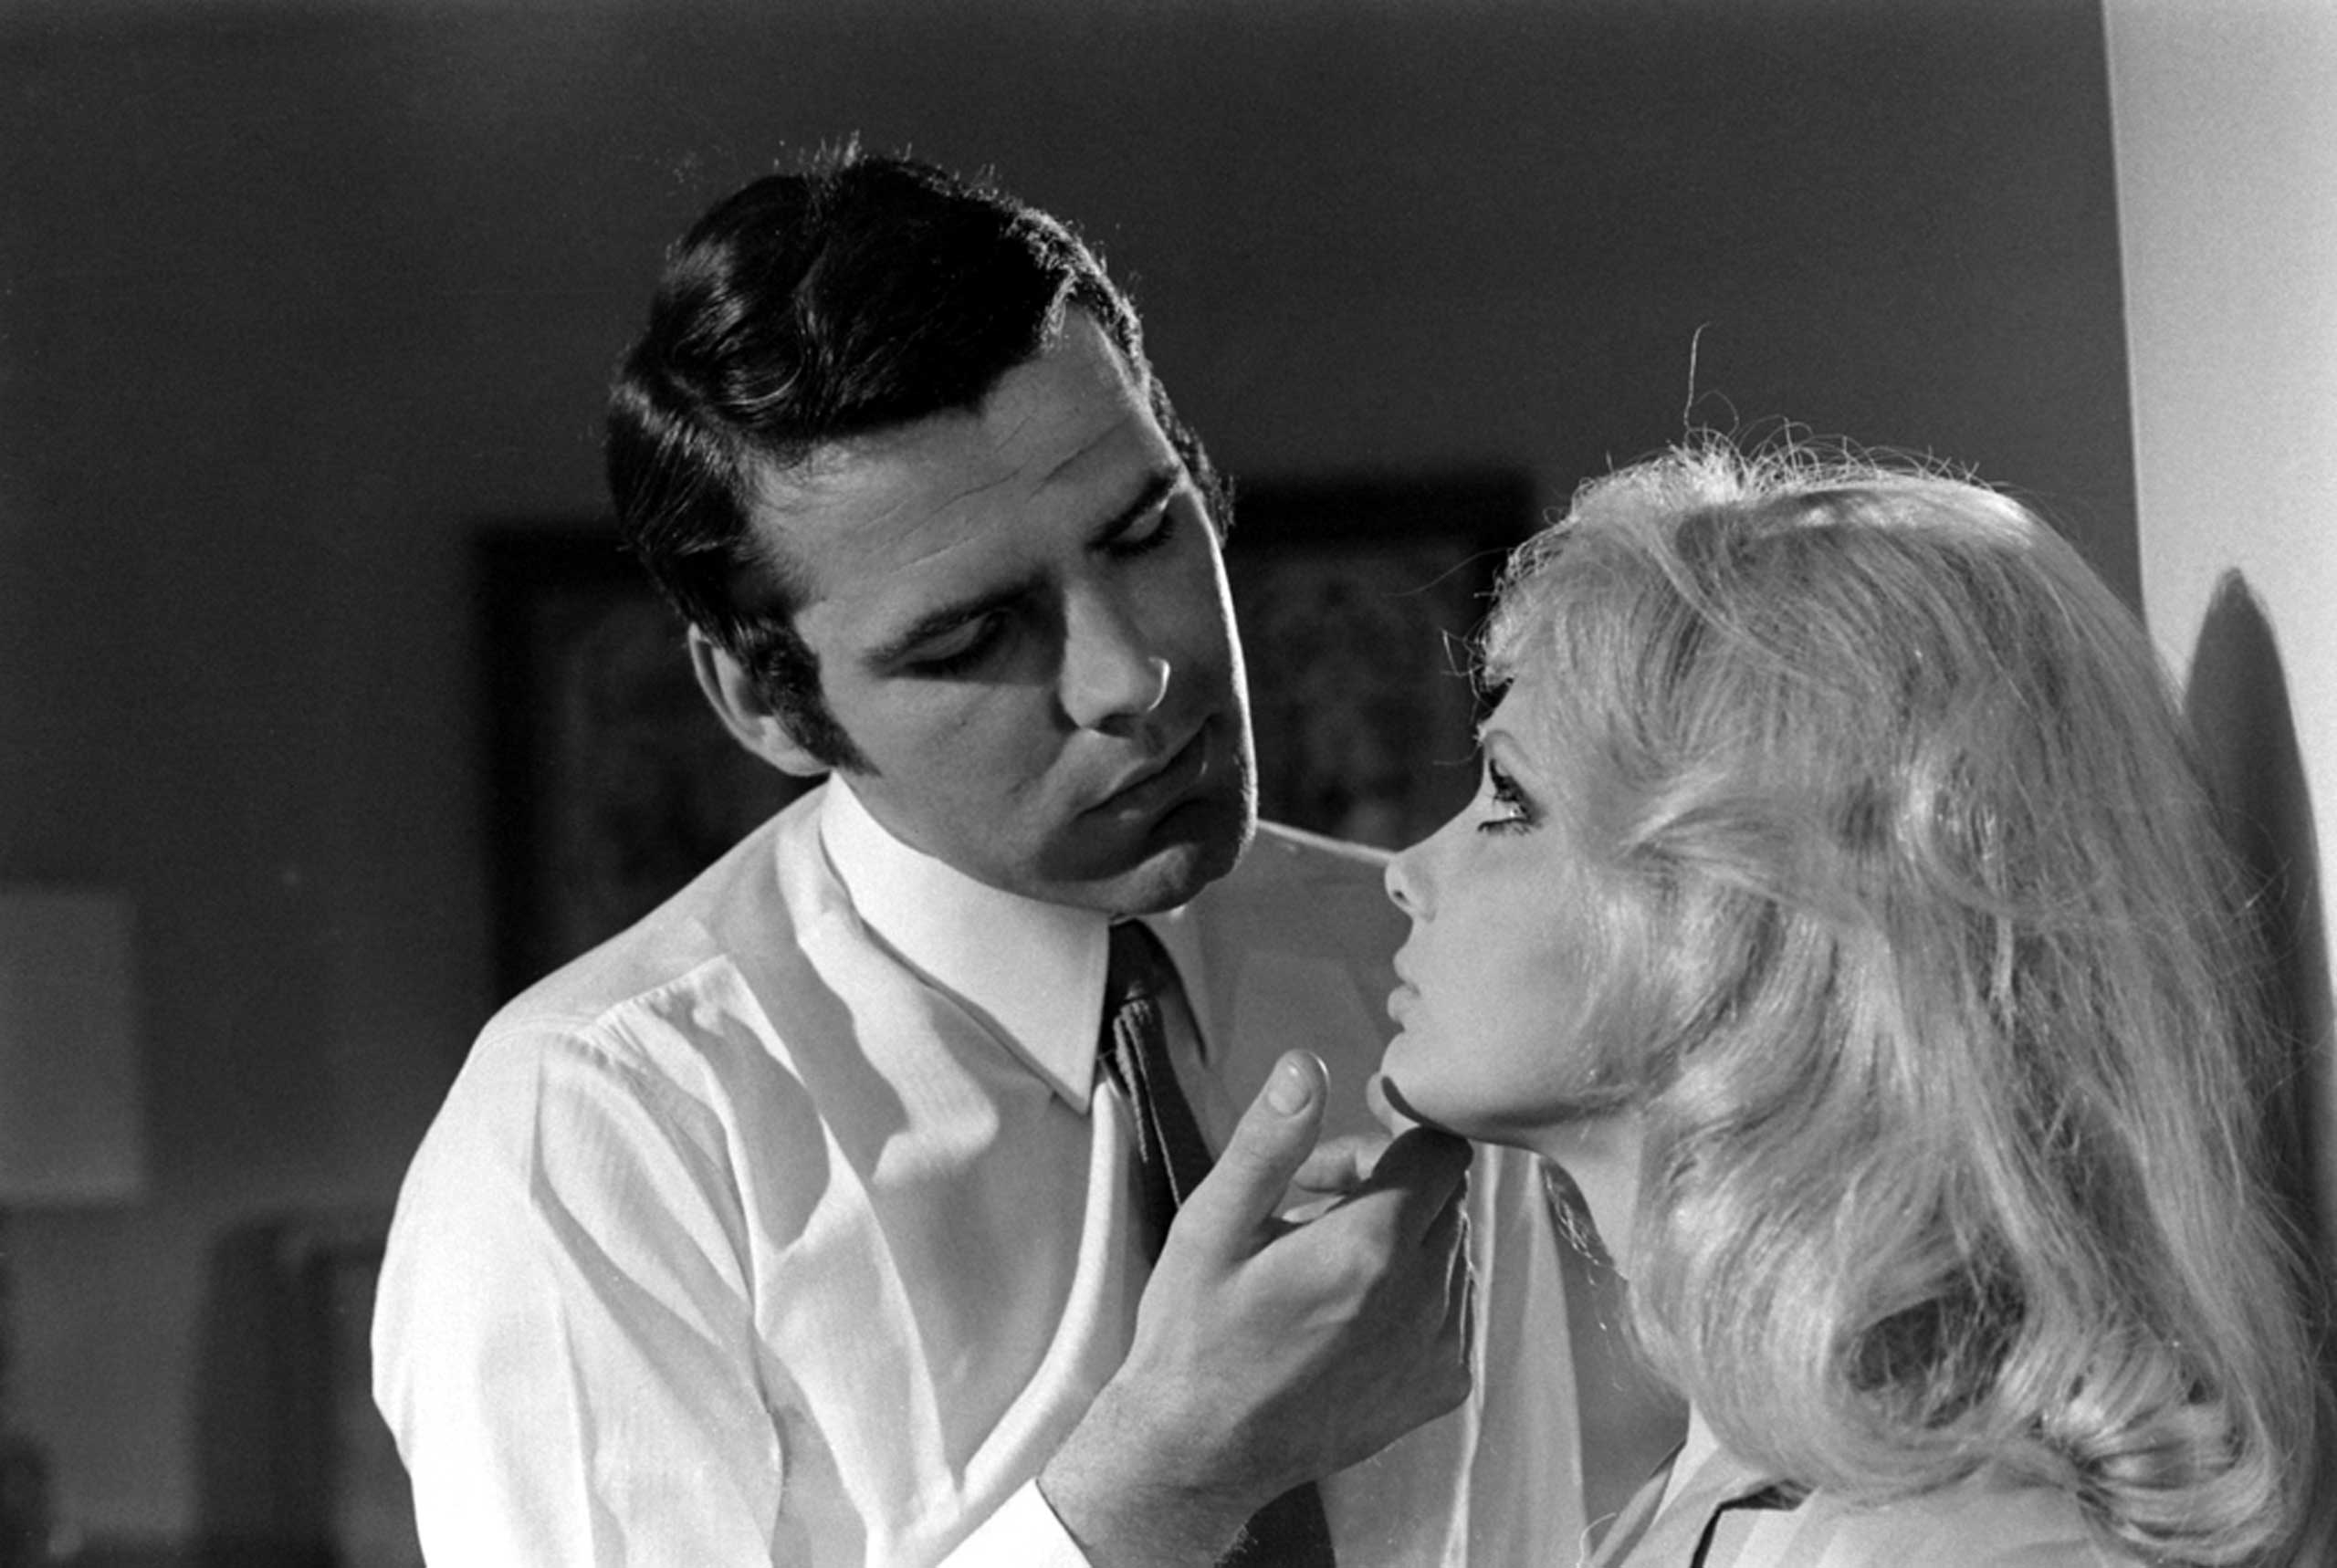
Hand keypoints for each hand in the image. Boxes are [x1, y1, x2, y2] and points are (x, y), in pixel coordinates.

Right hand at [1041, 1051, 1474, 1565]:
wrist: (1199, 1453)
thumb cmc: (1194, 1335)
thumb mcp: (1211, 1225)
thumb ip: (1270, 1141)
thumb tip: (1308, 1066)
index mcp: (1370, 1246)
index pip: (1439, 1150)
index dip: (1390, 1137)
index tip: (1337, 1158)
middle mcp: (1423, 1297)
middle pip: (1443, 1197)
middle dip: (1385, 1185)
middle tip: (1305, 1208)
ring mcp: (1439, 1348)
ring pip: (1449, 1251)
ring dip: (1399, 1240)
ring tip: (1320, 1264)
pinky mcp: (1442, 1387)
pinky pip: (1453, 1307)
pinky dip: (1413, 1293)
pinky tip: (1348, 1311)